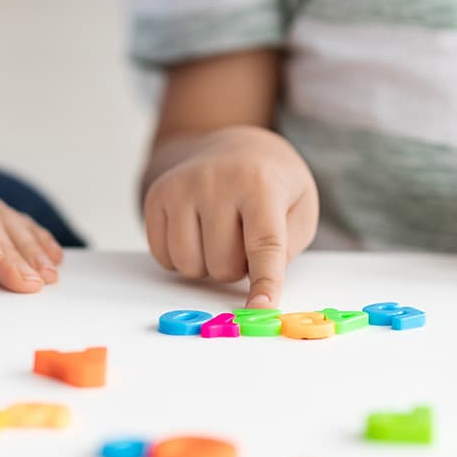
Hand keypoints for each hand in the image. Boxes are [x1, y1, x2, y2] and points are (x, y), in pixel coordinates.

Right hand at [143, 126, 318, 306]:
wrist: (233, 148)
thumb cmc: (271, 185)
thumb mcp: (300, 207)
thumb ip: (286, 248)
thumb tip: (259, 290)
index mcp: (260, 183)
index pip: (264, 244)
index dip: (265, 281)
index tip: (261, 309)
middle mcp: (215, 181)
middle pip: (222, 264)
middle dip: (237, 267)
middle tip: (243, 241)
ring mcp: (180, 187)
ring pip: (189, 265)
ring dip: (208, 265)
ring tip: (220, 237)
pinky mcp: (156, 197)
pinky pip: (164, 257)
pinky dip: (182, 258)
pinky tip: (196, 233)